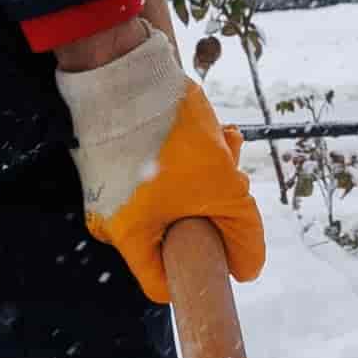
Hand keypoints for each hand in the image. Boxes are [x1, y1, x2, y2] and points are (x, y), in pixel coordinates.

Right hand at [58, 13, 263, 300]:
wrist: (123, 73)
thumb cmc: (169, 140)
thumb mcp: (223, 189)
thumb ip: (242, 233)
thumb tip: (248, 269)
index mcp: (128, 237)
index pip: (162, 285)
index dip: (197, 274)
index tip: (222, 248)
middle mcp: (111, 219)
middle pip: (174, 236)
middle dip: (211, 209)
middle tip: (231, 178)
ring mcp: (109, 187)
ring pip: (173, 199)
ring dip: (207, 177)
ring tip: (224, 143)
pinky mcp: (114, 158)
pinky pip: (158, 172)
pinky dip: (187, 158)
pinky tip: (211, 131)